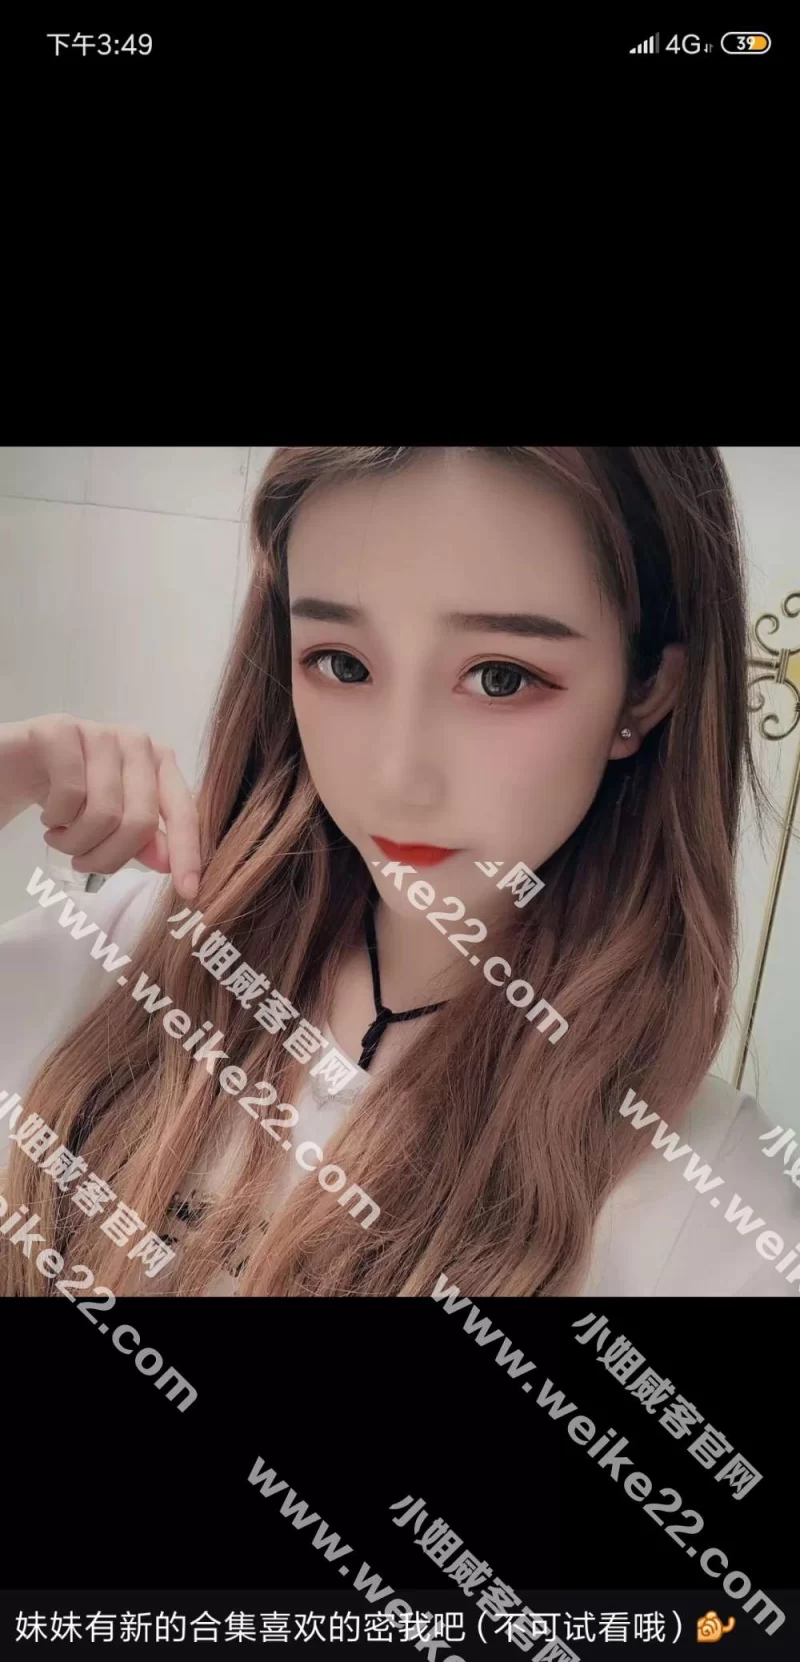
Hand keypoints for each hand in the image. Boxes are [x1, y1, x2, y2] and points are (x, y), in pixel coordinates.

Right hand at [0, 715, 201, 901]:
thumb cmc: (69, 795)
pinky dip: (55, 818)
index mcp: (159, 763)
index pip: (183, 812)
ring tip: (60, 836)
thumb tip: (168, 863)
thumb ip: (142, 839)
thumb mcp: (110, 821)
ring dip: (75, 842)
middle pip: (140, 821)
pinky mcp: (63, 730)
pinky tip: (48, 815)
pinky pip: (70, 794)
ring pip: (104, 813)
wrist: (16, 766)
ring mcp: (101, 733)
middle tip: (81, 862)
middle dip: (107, 857)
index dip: (186, 853)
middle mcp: (137, 742)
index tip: (188, 891)